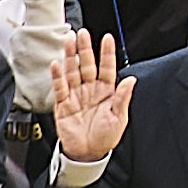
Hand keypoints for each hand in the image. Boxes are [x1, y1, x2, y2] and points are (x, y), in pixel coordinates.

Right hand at [55, 31, 135, 162]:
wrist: (87, 154)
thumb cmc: (105, 137)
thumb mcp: (118, 118)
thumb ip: (122, 98)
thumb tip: (131, 80)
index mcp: (106, 92)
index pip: (107, 67)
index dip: (106, 53)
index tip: (107, 38)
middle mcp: (90, 90)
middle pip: (87, 65)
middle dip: (85, 48)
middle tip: (82, 33)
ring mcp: (76, 95)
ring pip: (73, 72)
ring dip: (70, 57)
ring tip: (69, 41)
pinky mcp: (63, 104)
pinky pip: (60, 88)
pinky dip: (58, 77)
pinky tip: (56, 65)